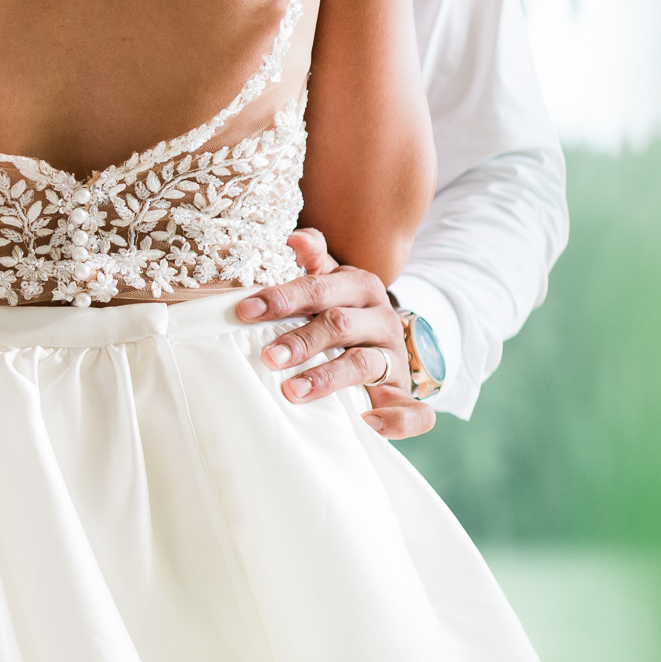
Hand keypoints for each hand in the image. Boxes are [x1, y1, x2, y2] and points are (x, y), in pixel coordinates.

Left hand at [236, 229, 434, 440]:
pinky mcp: (403, 393)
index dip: (284, 298)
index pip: (320, 288)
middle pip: (340, 325)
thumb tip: (295, 237)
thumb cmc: (341, 310)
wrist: (383, 343)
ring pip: (365, 364)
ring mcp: (394, 357)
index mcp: (360, 288)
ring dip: (328, 377)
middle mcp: (381, 319)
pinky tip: (370, 424)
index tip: (246, 312)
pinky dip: (398, 420)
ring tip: (292, 391)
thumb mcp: (328, 282)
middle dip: (302, 339)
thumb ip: (312, 261)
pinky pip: (415, 411)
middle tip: (268, 356)